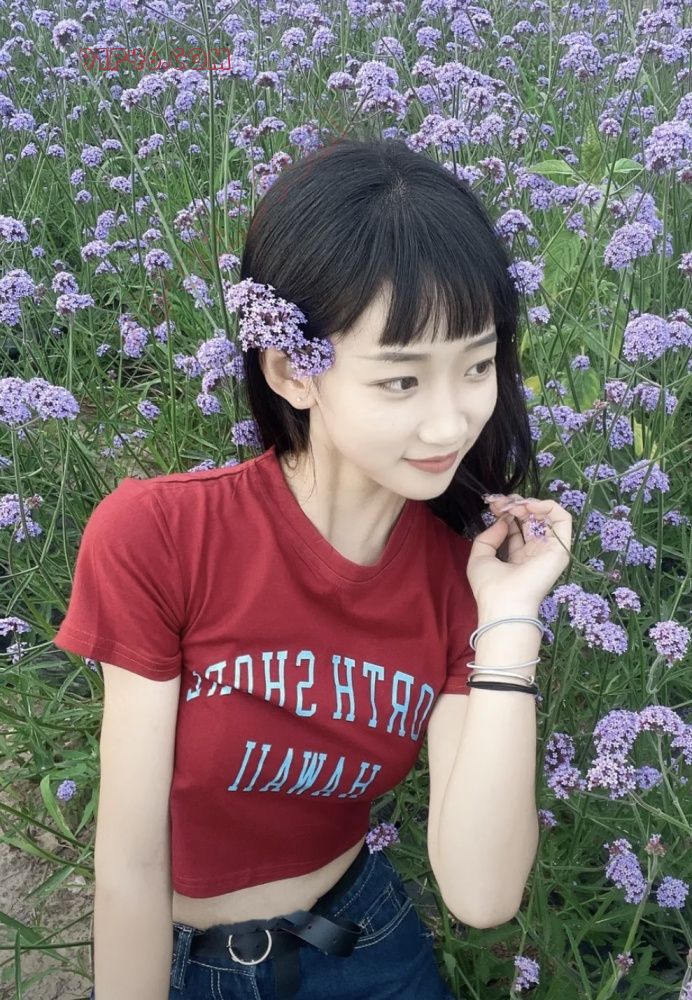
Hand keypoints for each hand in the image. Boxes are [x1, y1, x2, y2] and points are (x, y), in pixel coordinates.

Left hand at [467, 494, 572, 612]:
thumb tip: (503, 521)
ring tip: (514, 505)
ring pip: (547, 517)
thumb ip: (488, 536)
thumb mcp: (480, 557)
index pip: (517, 528)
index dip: (506, 513)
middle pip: (532, 520)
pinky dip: (548, 507)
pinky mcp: (560, 548)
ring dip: (530, 504)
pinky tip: (529, 507)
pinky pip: (563, 520)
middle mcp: (535, 552)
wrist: (503, 603)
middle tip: (503, 501)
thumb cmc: (490, 586)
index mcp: (518, 557)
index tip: (493, 505)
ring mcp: (549, 550)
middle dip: (517, 505)